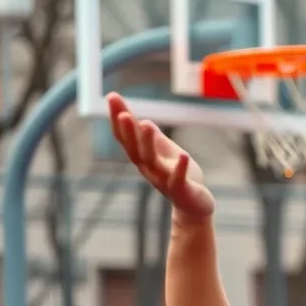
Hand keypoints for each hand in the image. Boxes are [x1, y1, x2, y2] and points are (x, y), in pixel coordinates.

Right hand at [107, 92, 214, 222]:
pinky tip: (183, 156)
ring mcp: (164, 180)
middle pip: (134, 149)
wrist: (193, 208)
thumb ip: (153, 140)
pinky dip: (180, 168)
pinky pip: (179, 179)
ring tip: (146, 123)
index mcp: (144, 159)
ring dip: (147, 143)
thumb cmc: (178, 177)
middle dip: (127, 131)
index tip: (111, 96)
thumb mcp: (165, 154)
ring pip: (152, 162)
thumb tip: (142, 121)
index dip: (118, 118)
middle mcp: (149, 169)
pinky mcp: (182, 190)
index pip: (126, 138)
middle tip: (122, 112)